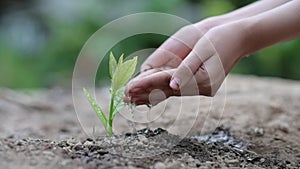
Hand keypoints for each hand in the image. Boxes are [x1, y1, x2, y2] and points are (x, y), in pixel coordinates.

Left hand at [126, 21, 247, 104]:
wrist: (237, 36)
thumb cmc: (222, 40)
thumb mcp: (204, 51)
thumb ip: (187, 69)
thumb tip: (173, 85)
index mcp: (203, 82)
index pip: (169, 83)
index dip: (149, 84)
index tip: (131, 87)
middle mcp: (198, 87)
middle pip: (167, 92)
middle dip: (144, 93)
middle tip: (124, 97)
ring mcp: (197, 86)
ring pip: (168, 91)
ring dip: (149, 94)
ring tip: (130, 98)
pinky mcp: (195, 81)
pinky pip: (174, 87)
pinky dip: (159, 90)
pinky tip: (148, 95)